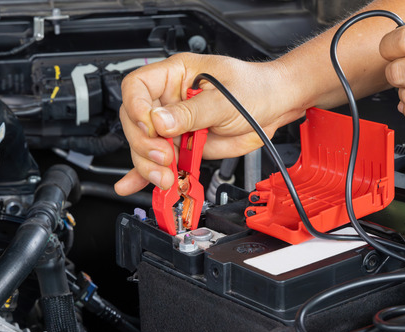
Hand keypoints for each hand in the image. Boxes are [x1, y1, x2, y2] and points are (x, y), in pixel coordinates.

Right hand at [115, 53, 303, 194]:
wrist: (273, 107)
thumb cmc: (253, 89)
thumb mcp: (223, 99)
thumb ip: (191, 112)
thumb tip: (160, 122)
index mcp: (175, 75)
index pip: (137, 87)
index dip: (137, 108)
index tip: (150, 127)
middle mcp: (169, 100)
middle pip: (135, 122)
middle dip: (145, 144)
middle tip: (164, 156)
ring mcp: (174, 125)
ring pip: (144, 146)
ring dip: (148, 165)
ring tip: (165, 176)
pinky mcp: (182, 147)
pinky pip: (157, 161)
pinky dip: (144, 174)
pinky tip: (131, 184)